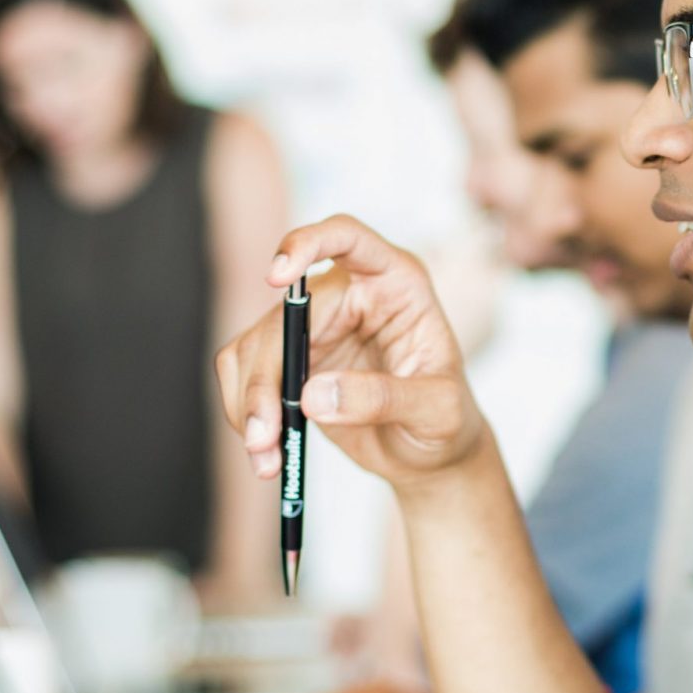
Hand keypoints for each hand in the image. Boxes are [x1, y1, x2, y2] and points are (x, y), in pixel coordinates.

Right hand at [217, 216, 487, 493]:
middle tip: (266, 434)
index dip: (307, 244)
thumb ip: (385, 398)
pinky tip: (266, 450)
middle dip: (266, 376)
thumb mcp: (438, 411)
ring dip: (248, 402)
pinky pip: (245, 373)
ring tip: (268, 456)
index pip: (347, 237)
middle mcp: (349, 295)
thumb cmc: (448, 420)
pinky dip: (244, 412)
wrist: (431, 453)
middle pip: (284, 313)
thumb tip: (315, 395)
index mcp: (395, 284)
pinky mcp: (290, 362)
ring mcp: (315, 327)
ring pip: (254, 346)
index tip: (275, 277)